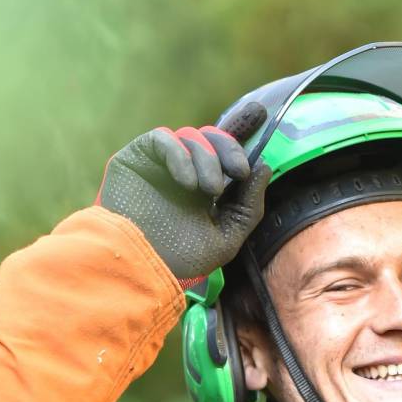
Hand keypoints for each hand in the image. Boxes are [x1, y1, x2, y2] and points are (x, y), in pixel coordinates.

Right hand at [96, 101, 269, 284]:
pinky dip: (180, 155)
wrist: (141, 265)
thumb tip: (264, 166)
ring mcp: (159, 163)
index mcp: (203, 188)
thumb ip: (248, 206)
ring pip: (191, 136)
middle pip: (212, 138)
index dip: (239, 150)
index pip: (225, 154)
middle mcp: (183, 172)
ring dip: (207, 159)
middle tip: (239, 171)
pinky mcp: (137, 157)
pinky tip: (186, 182)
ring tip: (208, 190)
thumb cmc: (179, 259)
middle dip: (230, 149)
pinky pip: (162, 138)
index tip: (249, 167)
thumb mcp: (226, 238)